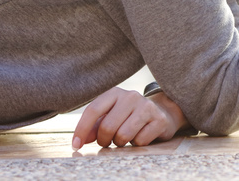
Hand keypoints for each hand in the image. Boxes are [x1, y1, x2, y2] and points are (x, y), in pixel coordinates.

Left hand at [72, 86, 188, 148]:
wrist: (162, 113)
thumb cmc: (129, 117)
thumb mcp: (110, 116)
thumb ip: (94, 126)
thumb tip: (82, 140)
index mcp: (115, 93)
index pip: (93, 110)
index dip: (82, 130)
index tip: (76, 145)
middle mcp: (131, 96)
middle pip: (107, 127)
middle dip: (104, 140)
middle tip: (108, 141)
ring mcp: (147, 106)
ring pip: (123, 136)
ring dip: (120, 143)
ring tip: (125, 137)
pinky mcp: (159, 119)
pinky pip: (140, 141)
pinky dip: (137, 144)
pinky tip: (141, 135)